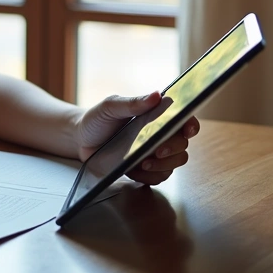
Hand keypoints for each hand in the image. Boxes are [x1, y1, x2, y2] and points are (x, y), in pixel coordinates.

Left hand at [73, 92, 199, 185]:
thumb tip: (155, 95)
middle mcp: (160, 134)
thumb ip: (132, 102)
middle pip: (182, 144)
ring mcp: (154, 153)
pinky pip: (159, 177)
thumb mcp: (110, 106)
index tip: (187, 129)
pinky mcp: (145, 170)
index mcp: (156, 115)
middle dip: (173, 148)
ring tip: (144, 163)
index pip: (184, 118)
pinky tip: (138, 171)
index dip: (191, 124)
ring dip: (164, 165)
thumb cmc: (97, 119)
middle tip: (157, 150)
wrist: (81, 140)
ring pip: (175, 162)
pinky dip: (152, 176)